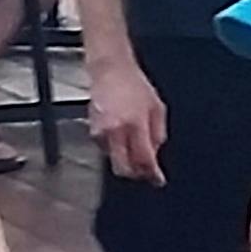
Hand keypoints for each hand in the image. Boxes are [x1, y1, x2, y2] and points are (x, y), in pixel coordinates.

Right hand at [87, 45, 169, 184]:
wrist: (110, 71)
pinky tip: (121, 134)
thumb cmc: (134, 85)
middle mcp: (116, 130)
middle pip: (123, 168)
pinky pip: (106, 149)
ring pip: (113, 160)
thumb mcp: (157, 108)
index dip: (152, 174)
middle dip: (135, 174)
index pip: (144, 158)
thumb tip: (155, 155)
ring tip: (133, 144)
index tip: (157, 180)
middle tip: (144, 171)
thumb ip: (158, 133)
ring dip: (125, 160)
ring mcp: (102, 132)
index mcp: (136, 124)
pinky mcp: (92, 131)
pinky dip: (116, 148)